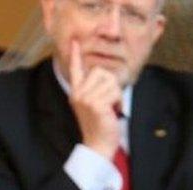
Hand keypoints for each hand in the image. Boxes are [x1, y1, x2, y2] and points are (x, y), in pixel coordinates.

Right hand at [68, 40, 120, 159]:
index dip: (75, 55)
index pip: (75, 70)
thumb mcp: (94, 104)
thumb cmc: (100, 124)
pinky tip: (113, 110)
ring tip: (111, 106)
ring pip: (109, 80)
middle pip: (101, 71)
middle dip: (111, 84)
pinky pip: (114, 91)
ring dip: (116, 93)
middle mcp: (78, 93)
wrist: (98, 144)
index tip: (74, 42)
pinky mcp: (95, 104)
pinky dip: (118, 100)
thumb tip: (104, 74)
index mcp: (76, 92)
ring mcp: (85, 98)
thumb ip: (95, 89)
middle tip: (110, 101)